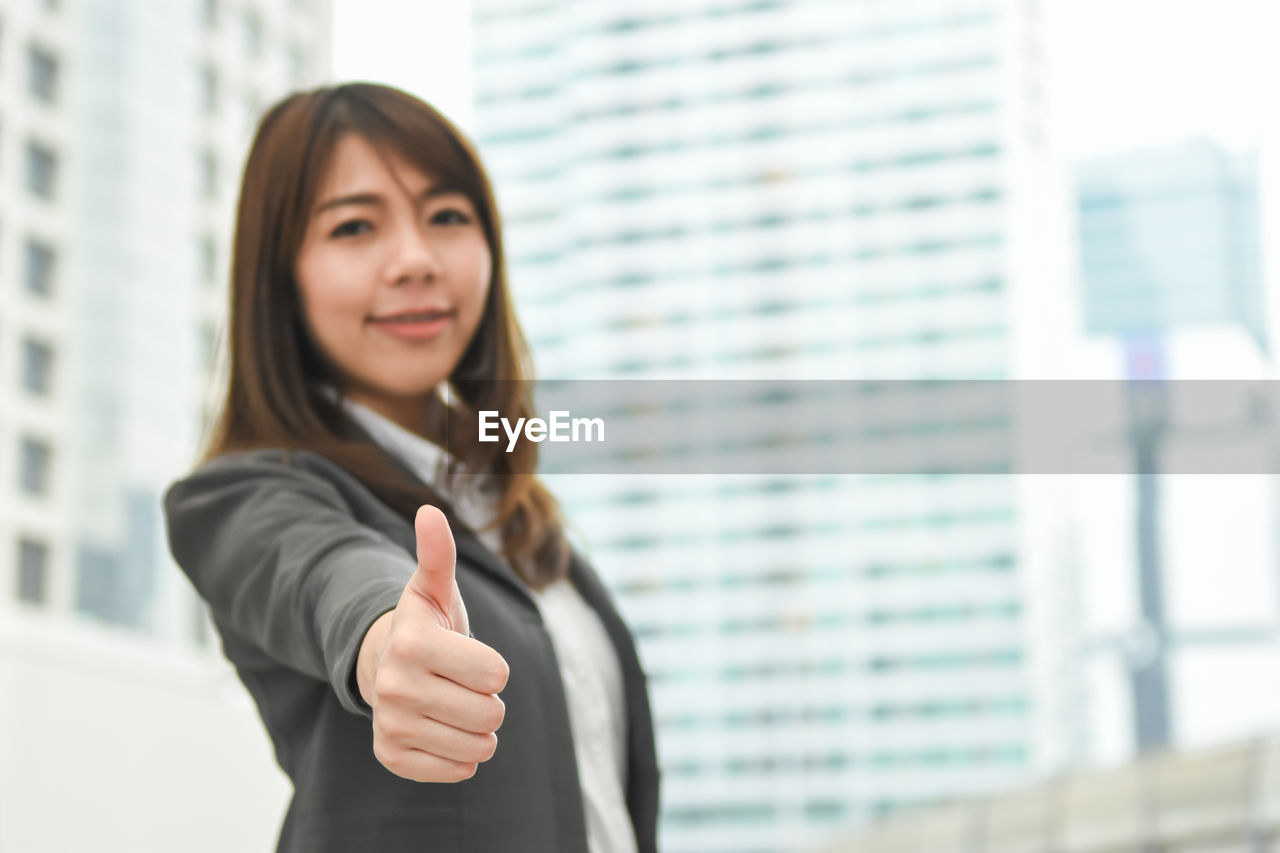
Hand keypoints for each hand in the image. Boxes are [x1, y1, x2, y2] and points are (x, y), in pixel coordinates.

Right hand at [359, 506, 509, 781]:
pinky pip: (457, 771)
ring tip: (456, 706)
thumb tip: (429, 512)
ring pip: (479, 747)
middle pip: (490, 714)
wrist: (385, 666)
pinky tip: (443, 730)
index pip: (496, 674)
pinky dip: (461, 756)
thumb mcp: (435, 588)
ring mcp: (391, 725)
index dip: (494, 667)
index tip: (470, 656)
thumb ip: (438, 554)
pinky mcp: (392, 757)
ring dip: (479, 730)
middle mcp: (393, 687)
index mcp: (412, 643)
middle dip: (489, 700)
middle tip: (464, 684)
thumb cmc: (427, 625)